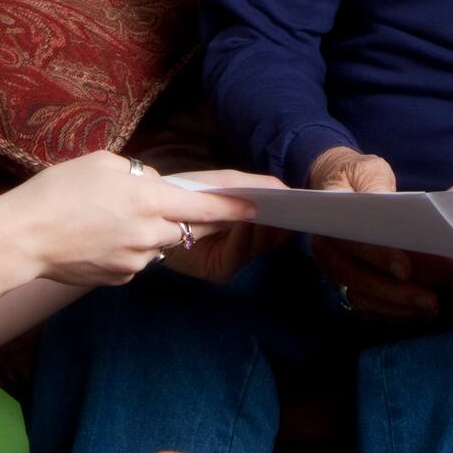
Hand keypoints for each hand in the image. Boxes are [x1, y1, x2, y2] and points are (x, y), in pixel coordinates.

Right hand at [0, 152, 256, 287]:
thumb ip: (140, 174)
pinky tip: (106, 234)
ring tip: (125, 214)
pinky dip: (135, 244)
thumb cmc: (56, 192)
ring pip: (165, 242)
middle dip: (206, 217)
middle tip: (215, 207)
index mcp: (149, 200)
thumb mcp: (102, 163)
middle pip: (193, 227)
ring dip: (161, 228)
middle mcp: (149, 234)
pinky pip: (141, 257)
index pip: (207, 205)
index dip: (237, 205)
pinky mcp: (120, 278)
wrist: (18, 239)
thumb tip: (156, 186)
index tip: (260, 203)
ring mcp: (136, 260)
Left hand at [159, 169, 290, 282]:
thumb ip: (256, 185)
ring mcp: (234, 256)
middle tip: (291, 208)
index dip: (291, 207)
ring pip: (260, 245)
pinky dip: (243, 238)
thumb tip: (286, 190)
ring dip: (265, 228)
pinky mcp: (220, 270)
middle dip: (282, 220)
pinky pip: (238, 255)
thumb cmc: (189, 191)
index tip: (303, 200)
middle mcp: (246, 239)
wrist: (149, 214)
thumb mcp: (226, 182)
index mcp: (251, 216)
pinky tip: (247, 223)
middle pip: (275, 234)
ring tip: (273, 212)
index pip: (280, 216)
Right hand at [305, 146, 442, 318]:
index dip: (377, 256)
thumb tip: (384, 203)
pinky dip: (390, 314)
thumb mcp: (367, 170)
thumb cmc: (356, 176)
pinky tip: (416, 313)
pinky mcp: (342, 282)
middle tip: (431, 301)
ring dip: (396, 308)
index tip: (405, 269)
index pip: (350, 240)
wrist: (336, 186)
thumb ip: (375, 185)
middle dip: (394, 294)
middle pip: (355, 278)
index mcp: (328, 217)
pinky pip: (363, 306)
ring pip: (360, 298)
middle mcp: (325, 248)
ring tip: (430, 308)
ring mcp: (332, 268)